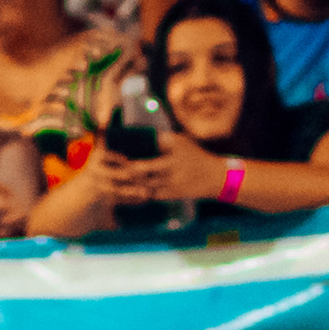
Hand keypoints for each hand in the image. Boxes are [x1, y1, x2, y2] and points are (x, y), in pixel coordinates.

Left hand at [88, 137, 216, 207]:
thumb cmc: (196, 156)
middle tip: (112, 168)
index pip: (146, 144)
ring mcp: (172, 179)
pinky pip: (149, 194)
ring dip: (129, 183)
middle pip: (139, 167)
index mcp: (173, 145)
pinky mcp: (172, 193)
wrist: (217, 178)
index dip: (128, 148)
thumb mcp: (182, 142)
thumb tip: (140, 135)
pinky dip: (138, 193)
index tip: (113, 148)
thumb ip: (162, 139)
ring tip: (115, 180)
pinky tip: (127, 192)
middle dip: (124, 169)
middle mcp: (172, 162)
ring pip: (142, 183)